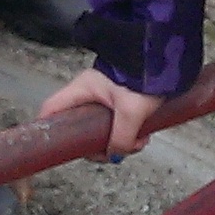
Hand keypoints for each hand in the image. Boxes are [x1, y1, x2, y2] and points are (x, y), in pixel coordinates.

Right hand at [37, 67, 164, 160]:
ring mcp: (105, 98)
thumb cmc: (143, 76)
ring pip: (102, 129)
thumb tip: (115, 155)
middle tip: (116, 152)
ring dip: (120, 141)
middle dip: (99, 145)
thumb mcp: (131, 112)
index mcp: (82, 89)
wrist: (166, 59)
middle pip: (80, 128)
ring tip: (139, 142)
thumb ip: (121, 138)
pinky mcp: (121, 101)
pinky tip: (143, 136)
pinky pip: (118, 125)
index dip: (48, 128)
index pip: (51, 109)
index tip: (57, 147)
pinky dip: (129, 134)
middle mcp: (90, 93)